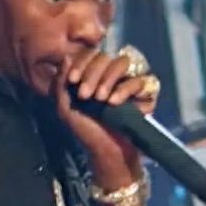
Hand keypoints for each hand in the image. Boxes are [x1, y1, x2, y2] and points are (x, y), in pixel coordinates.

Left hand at [54, 47, 159, 185]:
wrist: (106, 151)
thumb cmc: (86, 131)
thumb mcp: (65, 108)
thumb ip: (60, 83)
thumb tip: (67, 57)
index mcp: (93, 74)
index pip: (90, 54)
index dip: (81, 63)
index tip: (73, 80)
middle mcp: (111, 74)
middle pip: (105, 56)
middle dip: (92, 73)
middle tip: (84, 95)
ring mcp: (128, 81)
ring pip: (123, 62)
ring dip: (108, 78)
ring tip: (100, 99)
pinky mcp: (145, 93)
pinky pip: (139, 80)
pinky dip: (124, 89)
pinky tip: (113, 103)